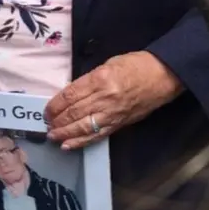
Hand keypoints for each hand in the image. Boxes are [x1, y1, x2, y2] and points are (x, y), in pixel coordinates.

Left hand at [45, 51, 181, 149]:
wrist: (163, 76)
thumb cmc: (136, 65)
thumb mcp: (108, 64)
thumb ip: (90, 79)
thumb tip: (72, 94)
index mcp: (100, 79)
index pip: (71, 95)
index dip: (56, 105)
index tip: (46, 110)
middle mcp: (104, 98)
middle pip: (75, 113)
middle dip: (57, 121)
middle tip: (46, 125)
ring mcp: (112, 113)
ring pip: (83, 127)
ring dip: (65, 134)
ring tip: (52, 137)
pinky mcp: (120, 124)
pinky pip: (97, 135)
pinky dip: (81, 142)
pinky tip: (68, 145)